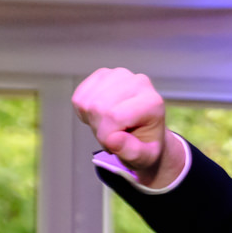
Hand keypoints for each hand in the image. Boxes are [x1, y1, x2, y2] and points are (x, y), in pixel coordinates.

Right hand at [72, 66, 176, 185]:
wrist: (145, 132)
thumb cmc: (146, 145)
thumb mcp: (144, 157)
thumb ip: (132, 151)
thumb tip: (113, 139)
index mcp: (153, 102)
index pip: (114, 116)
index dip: (106, 136)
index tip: (115, 145)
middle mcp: (139, 82)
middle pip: (98, 107)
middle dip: (99, 129)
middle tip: (112, 137)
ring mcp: (120, 75)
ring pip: (86, 103)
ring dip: (91, 121)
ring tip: (109, 126)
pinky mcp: (103, 75)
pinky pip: (79, 97)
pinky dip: (83, 112)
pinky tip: (100, 116)